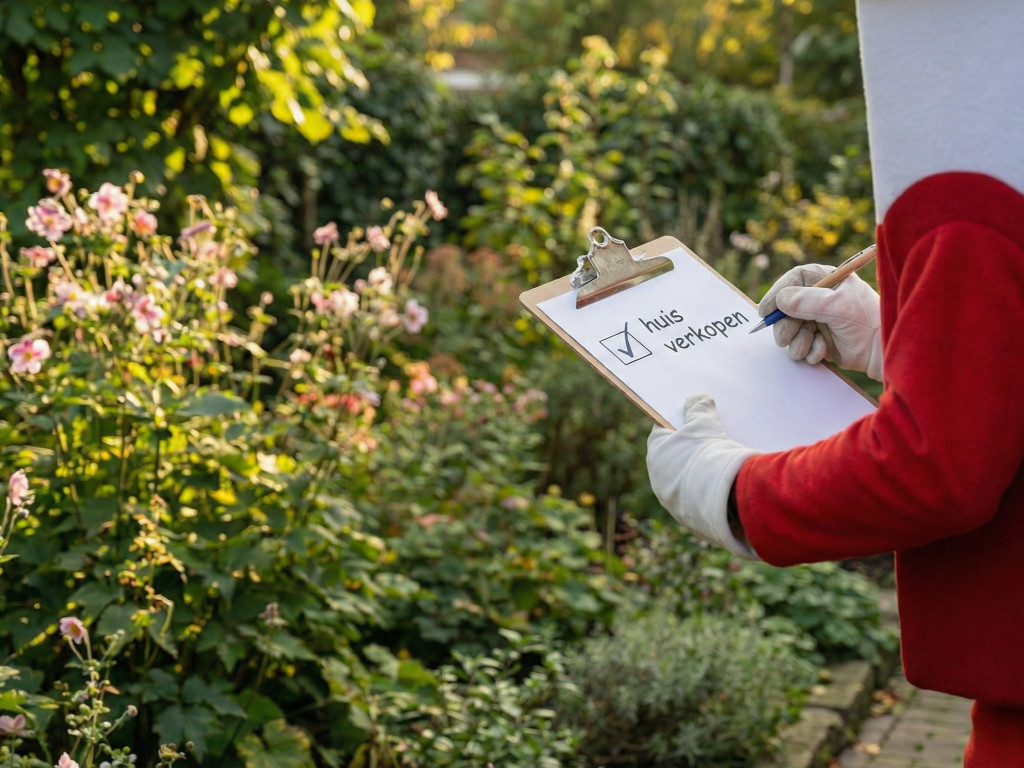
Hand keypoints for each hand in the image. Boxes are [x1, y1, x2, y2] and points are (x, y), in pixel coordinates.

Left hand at [646, 394, 760, 558]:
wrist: (726, 498)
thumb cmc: (710, 454)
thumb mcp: (705, 423)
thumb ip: (699, 408)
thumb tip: (696, 399)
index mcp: (656, 453)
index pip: (663, 432)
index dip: (679, 423)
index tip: (692, 418)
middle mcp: (658, 479)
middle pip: (674, 457)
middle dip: (690, 448)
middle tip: (710, 440)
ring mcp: (673, 501)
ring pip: (686, 480)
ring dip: (699, 472)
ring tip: (721, 464)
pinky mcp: (690, 518)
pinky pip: (698, 499)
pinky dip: (708, 492)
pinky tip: (724, 486)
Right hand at [759, 263, 882, 380]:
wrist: (882, 350)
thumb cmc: (866, 321)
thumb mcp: (837, 306)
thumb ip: (807, 301)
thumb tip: (781, 300)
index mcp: (826, 280)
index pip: (794, 280)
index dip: (777, 293)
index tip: (766, 310)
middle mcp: (819, 299)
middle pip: (786, 308)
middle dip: (785, 326)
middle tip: (785, 339)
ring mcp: (818, 320)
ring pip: (791, 330)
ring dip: (797, 342)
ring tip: (810, 347)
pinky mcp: (819, 340)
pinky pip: (801, 345)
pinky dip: (808, 351)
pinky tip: (823, 352)